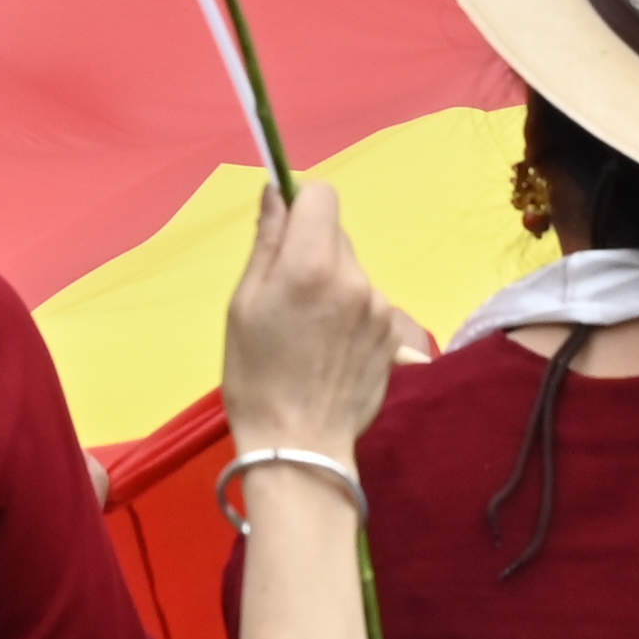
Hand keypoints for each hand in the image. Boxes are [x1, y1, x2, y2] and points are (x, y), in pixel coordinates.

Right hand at [221, 170, 412, 456]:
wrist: (300, 446)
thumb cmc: (256, 376)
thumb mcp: (243, 304)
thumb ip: (268, 242)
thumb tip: (276, 192)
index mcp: (311, 264)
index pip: (322, 194)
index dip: (300, 206)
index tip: (284, 234)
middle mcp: (354, 277)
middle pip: (335, 234)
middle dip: (312, 251)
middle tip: (287, 297)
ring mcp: (380, 307)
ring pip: (352, 271)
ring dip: (332, 286)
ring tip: (308, 333)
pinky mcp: (395, 334)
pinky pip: (367, 304)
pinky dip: (350, 315)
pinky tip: (330, 350)